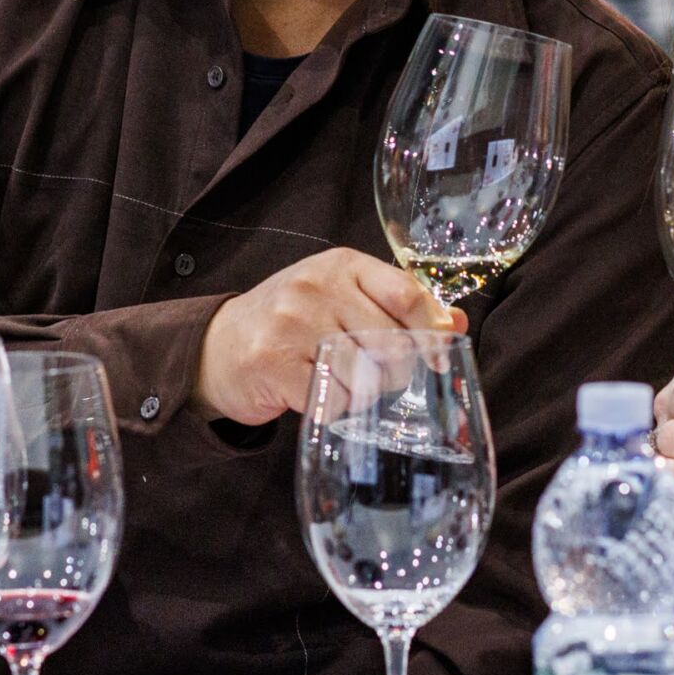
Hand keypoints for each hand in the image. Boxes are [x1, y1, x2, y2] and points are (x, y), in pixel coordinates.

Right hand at [193, 248, 463, 424]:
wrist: (217, 345)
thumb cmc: (293, 320)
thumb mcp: (343, 297)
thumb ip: (397, 306)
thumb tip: (455, 322)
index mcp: (342, 265)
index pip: (406, 294)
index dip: (431, 331)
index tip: (438, 357)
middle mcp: (317, 287)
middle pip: (392, 341)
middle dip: (398, 371)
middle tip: (381, 377)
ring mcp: (292, 324)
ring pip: (367, 375)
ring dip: (368, 394)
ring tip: (349, 387)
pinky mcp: (274, 364)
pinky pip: (335, 400)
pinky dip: (339, 409)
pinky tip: (325, 398)